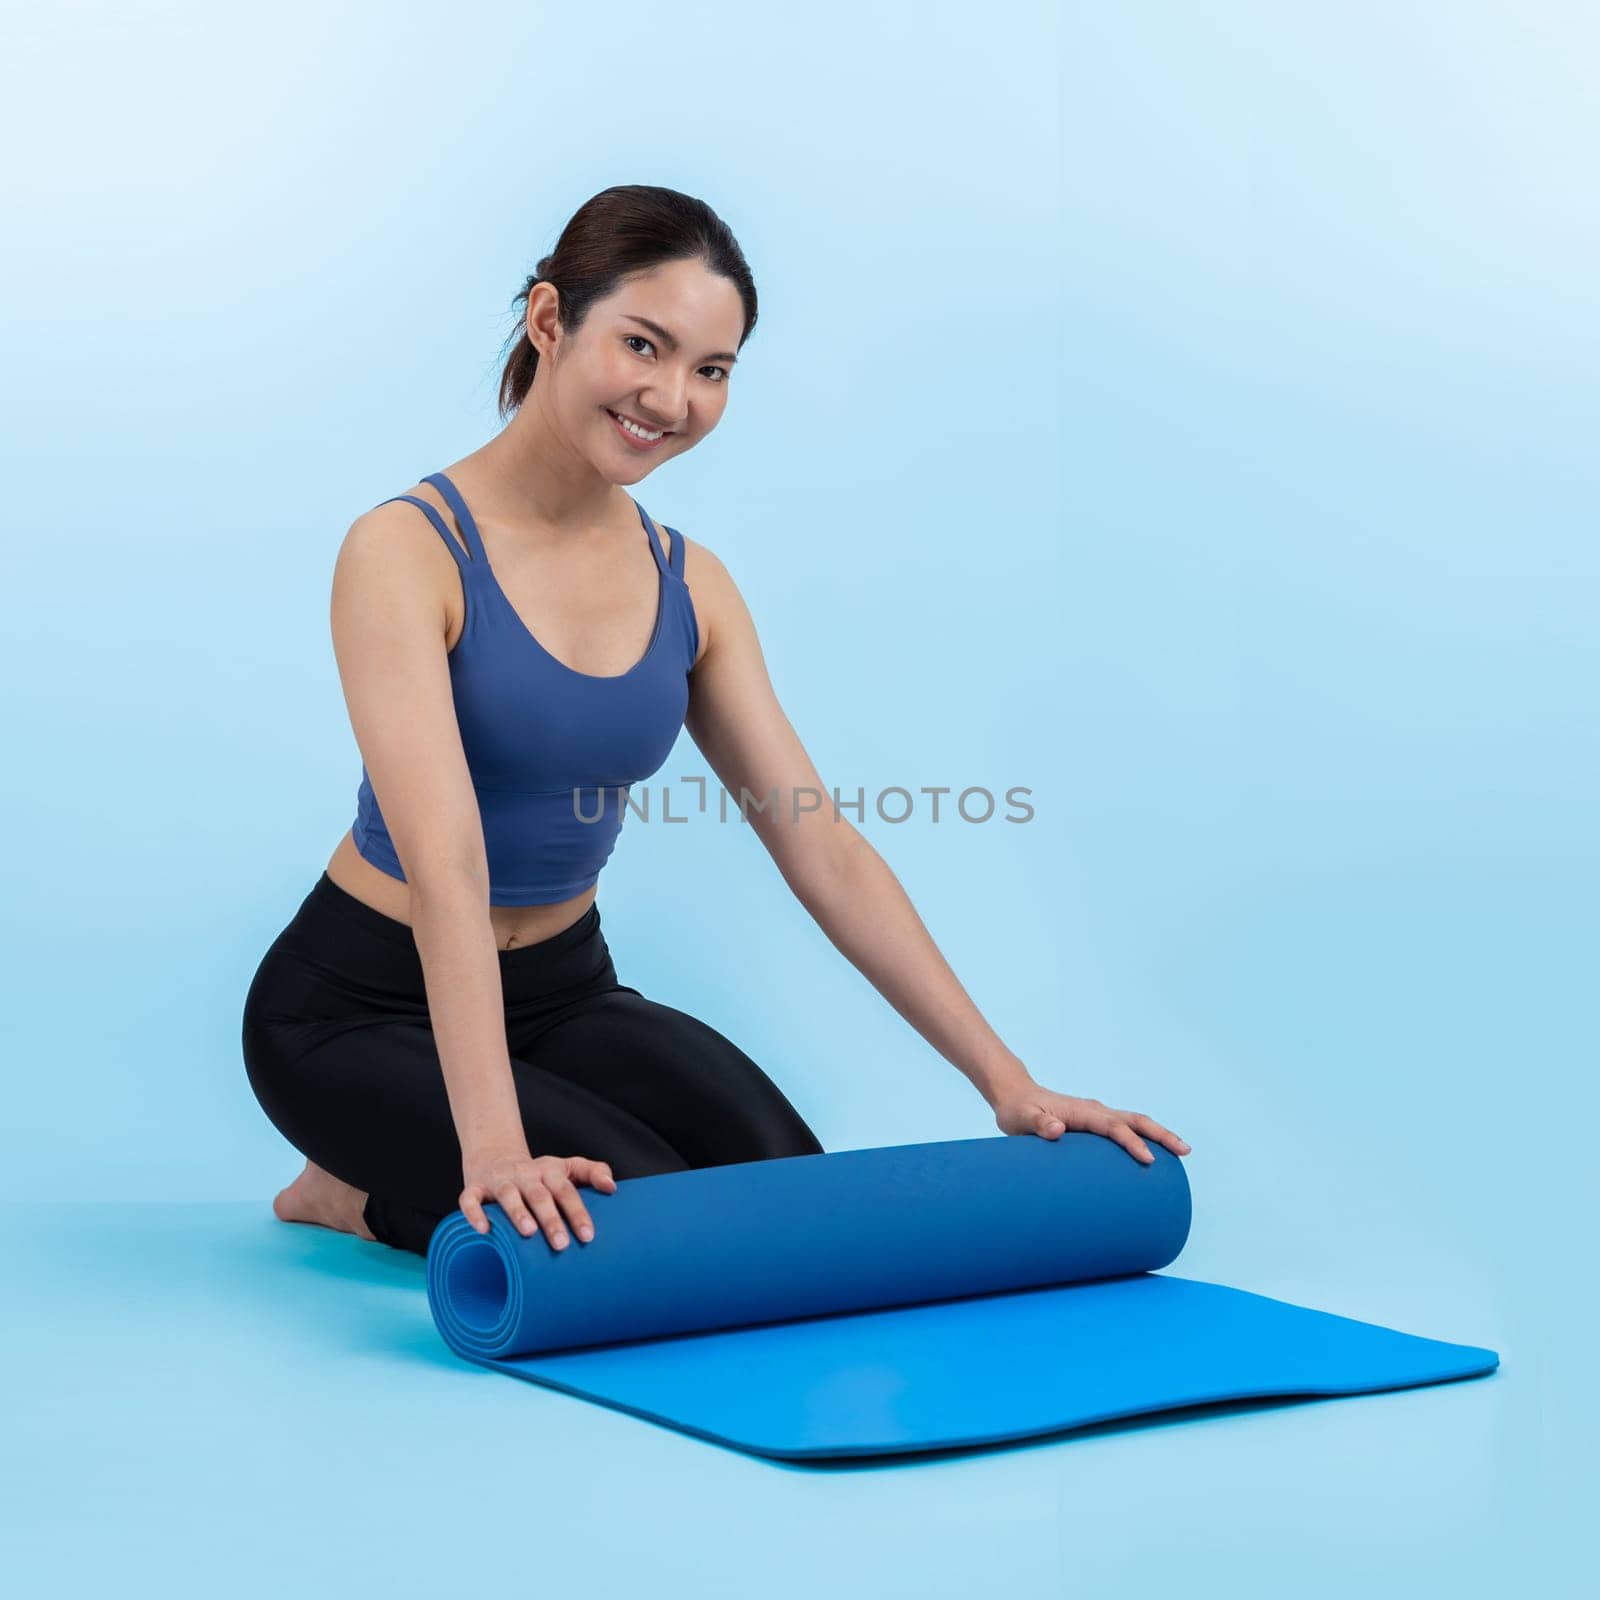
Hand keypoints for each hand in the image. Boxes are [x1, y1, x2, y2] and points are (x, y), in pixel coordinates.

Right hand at [459, 1148, 616, 1248]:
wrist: (496, 1155)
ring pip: (508, 1195)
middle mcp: (525, 1174)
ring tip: (528, 1232)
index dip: (577, 1212)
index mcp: (550, 1171)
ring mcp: (499, 1180)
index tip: (588, 1236)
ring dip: (518, 1212)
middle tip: (562, 1243)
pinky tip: (484, 1229)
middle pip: (540, 1195)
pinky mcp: (474, 1187)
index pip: (567, 1190)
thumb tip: (613, 1187)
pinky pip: (470, 1199)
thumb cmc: (539, 1174)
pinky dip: (474, 1213)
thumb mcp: (567, 1167)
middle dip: (551, 1219)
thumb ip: (594, 1172)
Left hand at [993, 1084, 1190, 1165]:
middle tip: (1185, 1151)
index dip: (1132, 1143)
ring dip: (1158, 1134)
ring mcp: (1097, 1115)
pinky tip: (1152, 1154)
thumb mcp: (1021, 1119)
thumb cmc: (1017, 1111)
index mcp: (1082, 1111)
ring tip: (1182, 1152)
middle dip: (1161, 1134)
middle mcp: (1094, 1110)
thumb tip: (1057, 1128)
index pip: (1113, 1127)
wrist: (1015, 1096)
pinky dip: (1144, 1137)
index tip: (1149, 1160)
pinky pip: (1125, 1128)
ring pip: (1134, 1122)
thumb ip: (1037, 1123)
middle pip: (1135, 1120)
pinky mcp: (1095, 1122)